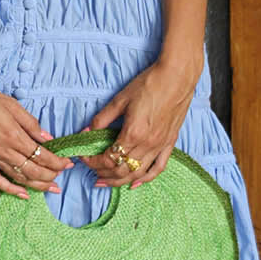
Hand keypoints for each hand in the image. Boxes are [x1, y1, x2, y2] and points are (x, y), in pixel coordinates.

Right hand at [0, 73, 72, 199]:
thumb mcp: (11, 104)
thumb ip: (30, 123)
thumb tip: (47, 137)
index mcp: (14, 136)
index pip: (42, 156)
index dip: (58, 162)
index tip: (67, 163)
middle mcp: (4, 151)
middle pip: (34, 171)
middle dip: (51, 175)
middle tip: (62, 176)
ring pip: (19, 178)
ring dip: (37, 185)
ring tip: (50, 188)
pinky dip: (12, 190)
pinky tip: (23, 194)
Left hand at [85, 55, 197, 187]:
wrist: (177, 76)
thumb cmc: (149, 84)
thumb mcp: (119, 100)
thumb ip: (101, 119)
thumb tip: (86, 132)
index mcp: (133, 133)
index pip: (108, 159)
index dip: (92, 161)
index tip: (83, 157)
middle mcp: (148, 144)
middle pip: (121, 170)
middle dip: (102, 174)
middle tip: (91, 171)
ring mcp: (160, 146)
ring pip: (137, 173)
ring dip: (119, 180)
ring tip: (105, 182)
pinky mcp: (170, 143)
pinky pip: (158, 168)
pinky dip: (145, 179)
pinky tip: (135, 183)